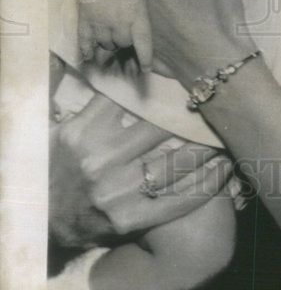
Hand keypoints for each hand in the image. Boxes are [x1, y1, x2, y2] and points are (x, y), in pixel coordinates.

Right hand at [50, 93, 231, 247]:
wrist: (45, 222)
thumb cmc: (60, 169)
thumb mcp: (64, 131)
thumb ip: (91, 100)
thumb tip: (119, 67)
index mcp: (84, 134)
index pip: (131, 101)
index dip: (163, 90)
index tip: (187, 82)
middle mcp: (100, 161)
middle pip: (160, 130)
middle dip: (191, 118)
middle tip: (215, 105)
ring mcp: (117, 193)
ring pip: (176, 164)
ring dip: (206, 149)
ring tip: (226, 135)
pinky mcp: (131, 220)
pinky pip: (178, 200)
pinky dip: (206, 184)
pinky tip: (224, 169)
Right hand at [78, 0, 152, 71]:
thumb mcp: (141, 0)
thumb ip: (139, 18)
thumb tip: (135, 40)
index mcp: (138, 15)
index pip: (143, 43)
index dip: (145, 58)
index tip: (145, 69)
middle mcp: (120, 21)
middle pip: (123, 44)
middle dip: (125, 42)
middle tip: (123, 36)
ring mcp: (101, 21)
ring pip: (106, 44)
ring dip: (109, 43)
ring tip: (110, 34)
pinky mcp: (86, 19)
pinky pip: (85, 41)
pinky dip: (86, 50)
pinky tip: (88, 57)